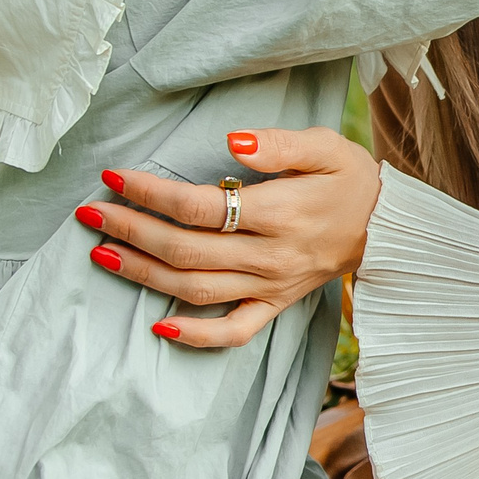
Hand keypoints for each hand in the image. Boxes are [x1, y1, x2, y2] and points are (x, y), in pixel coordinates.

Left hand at [80, 127, 380, 349]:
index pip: (199, 207)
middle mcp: (270, 255)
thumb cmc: (350, 178)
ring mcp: (272, 285)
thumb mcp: (325, 145)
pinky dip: (195, 336)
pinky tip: (158, 326)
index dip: (150, 194)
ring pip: (195, 289)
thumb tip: (231, 143)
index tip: (114, 178)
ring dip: (143, 275)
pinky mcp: (277, 304)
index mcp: (280, 213)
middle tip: (91, 213)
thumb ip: (277, 144)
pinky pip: (234, 331)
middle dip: (131, 231)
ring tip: (103, 253)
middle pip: (185, 250)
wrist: (388, 225)